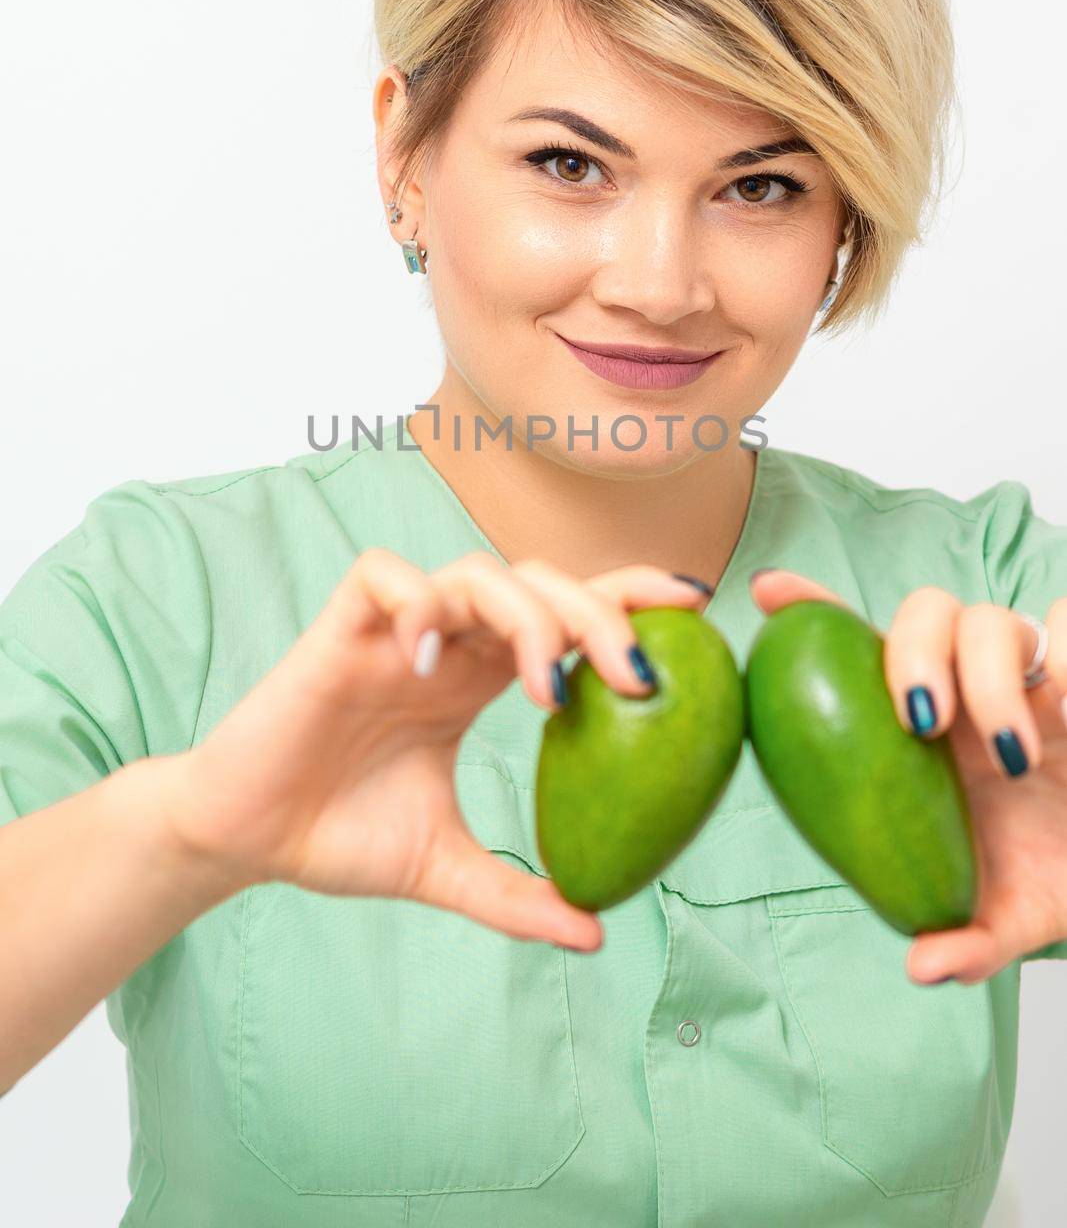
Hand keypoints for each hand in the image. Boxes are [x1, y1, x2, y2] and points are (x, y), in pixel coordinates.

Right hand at [160, 547, 712, 949]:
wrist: (245, 840)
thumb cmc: (338, 835)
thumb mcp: (443, 868)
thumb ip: (515, 894)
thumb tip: (596, 932)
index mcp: (480, 676)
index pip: (566, 610)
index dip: (628, 595)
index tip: (696, 608)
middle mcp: (448, 642)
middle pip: (540, 581)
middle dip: (598, 611)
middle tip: (637, 676)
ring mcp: (395, 630)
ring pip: (476, 569)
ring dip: (525, 615)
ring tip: (544, 689)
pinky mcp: (339, 630)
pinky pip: (384, 576)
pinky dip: (418, 603)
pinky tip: (429, 660)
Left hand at [749, 570, 1066, 983]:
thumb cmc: (1051, 871)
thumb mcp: (1010, 916)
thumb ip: (969, 942)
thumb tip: (921, 968)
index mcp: (923, 724)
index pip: (856, 642)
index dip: (812, 606)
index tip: (766, 591)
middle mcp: (968, 684)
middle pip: (923, 613)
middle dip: (914, 651)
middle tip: (919, 720)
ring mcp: (1027, 674)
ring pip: (988, 620)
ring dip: (988, 675)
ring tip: (1009, 751)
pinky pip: (1066, 626)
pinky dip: (1059, 661)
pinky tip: (1054, 720)